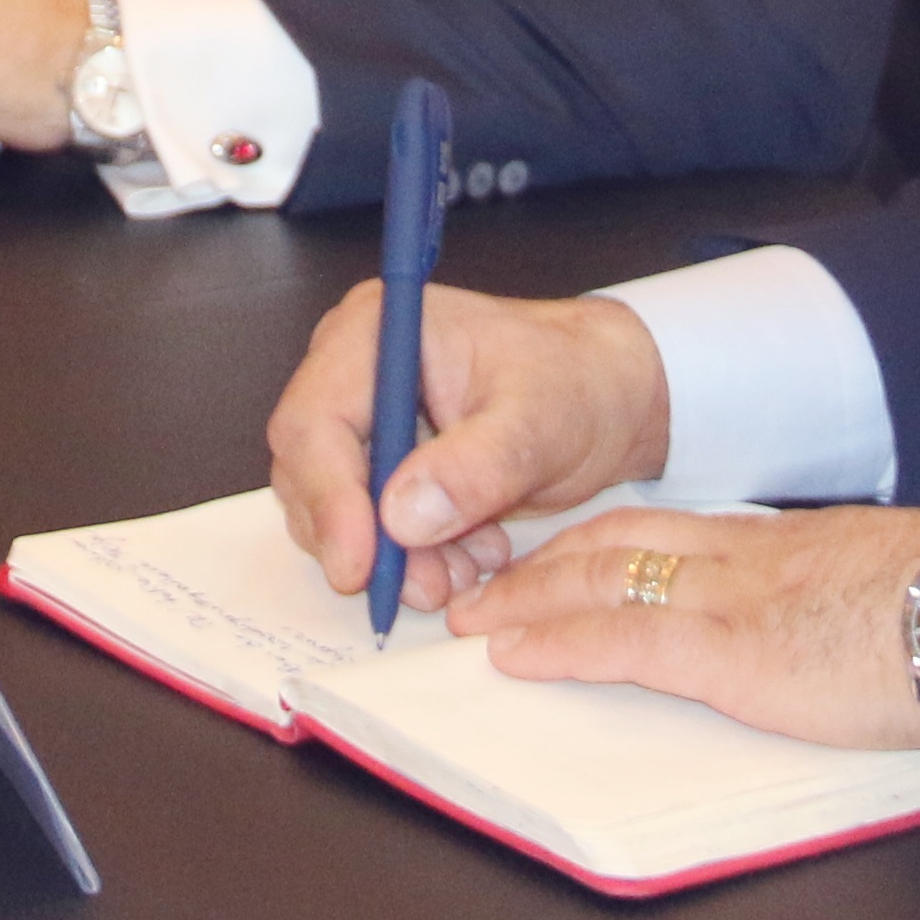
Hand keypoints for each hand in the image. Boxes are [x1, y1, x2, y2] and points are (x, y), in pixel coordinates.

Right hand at [265, 285, 673, 610]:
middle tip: (426, 585)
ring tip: (466, 570)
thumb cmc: (578, 382)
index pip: (314, 420)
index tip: (360, 563)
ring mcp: (364, 421)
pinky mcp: (383, 466)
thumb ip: (475, 466)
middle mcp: (354, 373)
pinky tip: (469, 560)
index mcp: (376, 333)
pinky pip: (370, 528)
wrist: (607, 396)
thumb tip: (401, 518)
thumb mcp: (539, 421)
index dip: (329, 498)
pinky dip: (412, 559)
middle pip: (311, 472)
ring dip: (393, 558)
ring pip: (336, 510)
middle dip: (365, 540)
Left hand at [456, 503, 919, 751]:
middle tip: (486, 581)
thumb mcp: (886, 582)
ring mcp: (730, 599)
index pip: (665, 529)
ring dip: (528, 599)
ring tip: (474, 617)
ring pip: (601, 580)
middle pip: (616, 542)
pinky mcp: (731, 653)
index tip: (553, 556)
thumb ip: (839, 592)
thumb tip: (839, 618)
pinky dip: (558, 644)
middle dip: (543, 563)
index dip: (597, 541)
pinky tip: (514, 655)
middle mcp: (741, 558)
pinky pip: (622, 640)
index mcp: (780, 545)